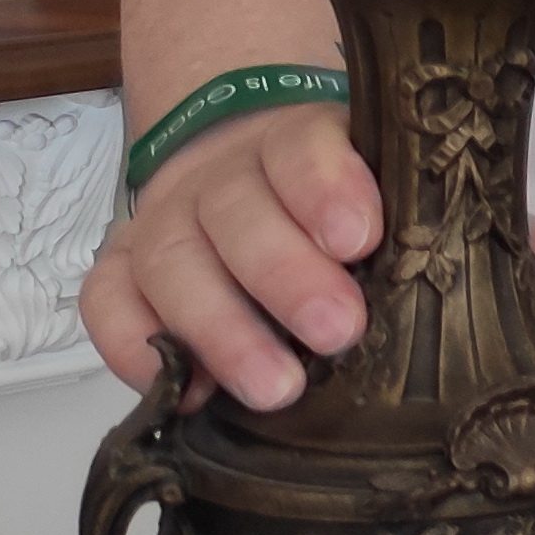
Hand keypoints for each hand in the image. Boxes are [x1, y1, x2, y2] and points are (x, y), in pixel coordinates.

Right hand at [81, 106, 377, 413]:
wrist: (251, 176)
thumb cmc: (335, 209)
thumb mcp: (376, 192)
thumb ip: (397, 221)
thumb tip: (427, 290)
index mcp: (293, 141)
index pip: (301, 146)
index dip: (325, 189)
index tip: (360, 240)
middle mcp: (220, 176)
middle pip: (237, 213)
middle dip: (287, 277)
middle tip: (340, 332)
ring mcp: (164, 221)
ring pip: (172, 261)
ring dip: (223, 331)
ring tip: (278, 388)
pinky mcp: (121, 268)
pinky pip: (107, 302)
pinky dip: (137, 349)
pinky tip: (188, 393)